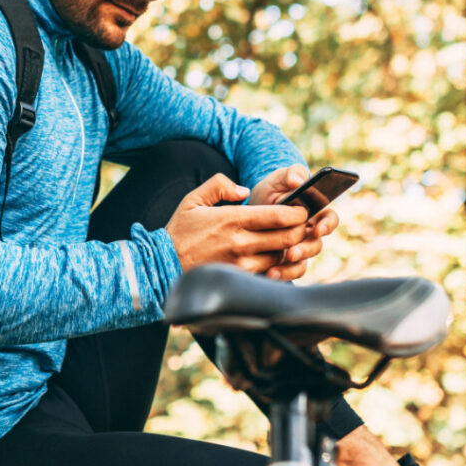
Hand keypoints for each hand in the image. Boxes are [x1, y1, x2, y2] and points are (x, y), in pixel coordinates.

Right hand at [166, 174, 311, 274]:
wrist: (163, 264)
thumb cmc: (180, 231)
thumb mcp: (193, 199)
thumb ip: (219, 185)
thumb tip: (244, 190)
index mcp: (233, 219)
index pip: (278, 216)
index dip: (297, 212)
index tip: (302, 210)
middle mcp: (240, 243)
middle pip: (286, 238)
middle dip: (300, 230)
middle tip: (302, 225)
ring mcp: (241, 264)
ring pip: (280, 257)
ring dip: (289, 249)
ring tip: (291, 241)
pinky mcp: (239, 280)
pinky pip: (268, 274)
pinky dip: (276, 266)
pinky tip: (275, 258)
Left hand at [248, 166, 341, 280]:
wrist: (251, 208)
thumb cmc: (272, 190)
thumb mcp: (279, 177)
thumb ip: (292, 174)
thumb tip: (298, 181)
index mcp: (315, 212)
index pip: (330, 220)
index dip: (327, 226)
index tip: (318, 229)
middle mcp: (309, 232)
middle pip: (316, 245)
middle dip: (305, 250)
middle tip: (292, 252)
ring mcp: (297, 247)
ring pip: (303, 261)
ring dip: (292, 266)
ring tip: (276, 267)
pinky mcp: (284, 260)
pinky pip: (288, 272)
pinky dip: (281, 274)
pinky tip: (269, 274)